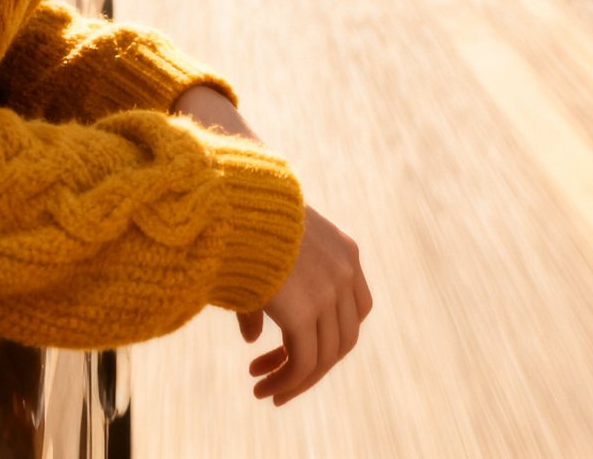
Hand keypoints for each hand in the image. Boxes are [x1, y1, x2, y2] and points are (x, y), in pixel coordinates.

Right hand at [238, 202, 372, 406]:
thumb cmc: (245, 220)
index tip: (299, 348)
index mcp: (345, 251)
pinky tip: (265, 388)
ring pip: (324, 357)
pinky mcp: (305, 312)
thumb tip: (253, 338)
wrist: (236, 202)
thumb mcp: (268, 252)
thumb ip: (271, 295)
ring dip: (295, 381)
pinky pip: (304, 363)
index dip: (333, 336)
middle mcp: (344, 272)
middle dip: (313, 364)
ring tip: (266, 392)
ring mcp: (329, 292)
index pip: (357, 310)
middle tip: (281, 380)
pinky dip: (287, 382)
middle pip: (343, 339)